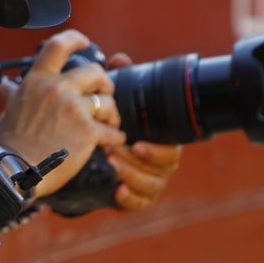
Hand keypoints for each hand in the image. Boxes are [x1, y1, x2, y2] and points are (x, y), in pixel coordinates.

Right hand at [0, 30, 125, 196]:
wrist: (17, 169)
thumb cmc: (11, 142)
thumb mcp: (10, 109)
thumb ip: (14, 94)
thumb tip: (5, 86)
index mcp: (37, 81)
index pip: (57, 46)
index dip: (75, 39)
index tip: (85, 42)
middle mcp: (56, 89)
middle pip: (95, 72)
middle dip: (105, 86)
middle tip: (103, 98)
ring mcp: (73, 109)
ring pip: (108, 103)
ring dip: (112, 116)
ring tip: (107, 126)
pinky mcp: (88, 132)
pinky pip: (113, 131)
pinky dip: (114, 138)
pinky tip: (108, 144)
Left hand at [102, 52, 181, 210]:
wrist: (92, 159)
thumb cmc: (111, 127)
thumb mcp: (113, 104)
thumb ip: (119, 82)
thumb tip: (121, 59)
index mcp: (160, 139)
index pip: (172, 146)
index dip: (158, 148)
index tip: (136, 143)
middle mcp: (159, 161)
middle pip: (164, 167)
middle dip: (139, 161)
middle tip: (114, 151)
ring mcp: (150, 181)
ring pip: (151, 184)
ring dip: (131, 174)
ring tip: (110, 163)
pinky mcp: (136, 199)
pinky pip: (140, 203)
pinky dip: (130, 199)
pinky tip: (117, 191)